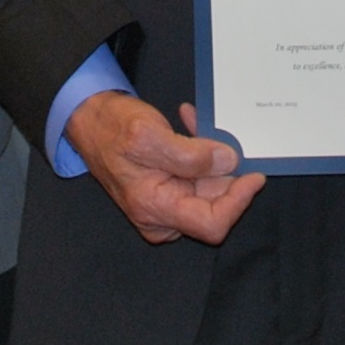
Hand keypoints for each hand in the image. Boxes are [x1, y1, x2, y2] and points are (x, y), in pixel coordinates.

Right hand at [65, 94, 264, 245]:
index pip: (212, 223)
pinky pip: (198, 174)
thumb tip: (229, 163)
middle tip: (227, 136)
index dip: (238, 201)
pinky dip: (202, 150)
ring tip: (201, 123)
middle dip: (227, 171)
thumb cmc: (111, 129)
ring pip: (209, 185)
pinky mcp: (170, 187)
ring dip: (214, 154)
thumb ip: (190, 154)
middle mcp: (163, 214)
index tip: (255, 174)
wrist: (90, 120)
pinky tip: (192, 123)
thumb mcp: (149, 136)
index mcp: (155, 208)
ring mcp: (167, 202)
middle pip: (215, 204)